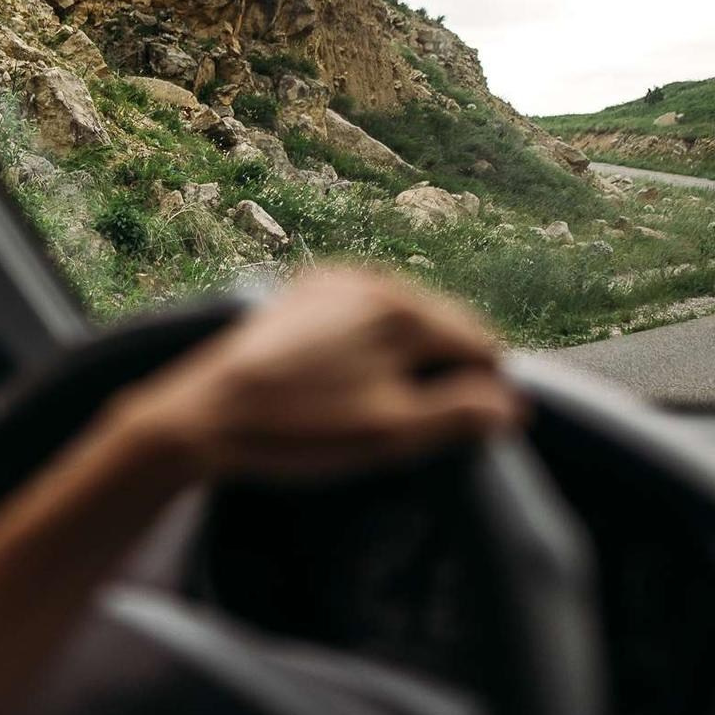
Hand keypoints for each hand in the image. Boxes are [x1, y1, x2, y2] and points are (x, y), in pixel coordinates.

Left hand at [110, 268, 521, 480]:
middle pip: (444, 324)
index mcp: (401, 309)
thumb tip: (513, 404)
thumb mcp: (390, 434)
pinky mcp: (302, 293)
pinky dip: (375, 342)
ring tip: (394, 408)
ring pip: (404, 317)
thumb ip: (460, 414)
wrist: (201, 417)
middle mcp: (371, 280)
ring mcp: (333, 281)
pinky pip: (364, 312)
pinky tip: (356, 380)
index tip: (474, 432)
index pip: (480, 345)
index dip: (487, 391)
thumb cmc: (299, 429)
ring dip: (413, 356)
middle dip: (451, 369)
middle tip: (433, 425)